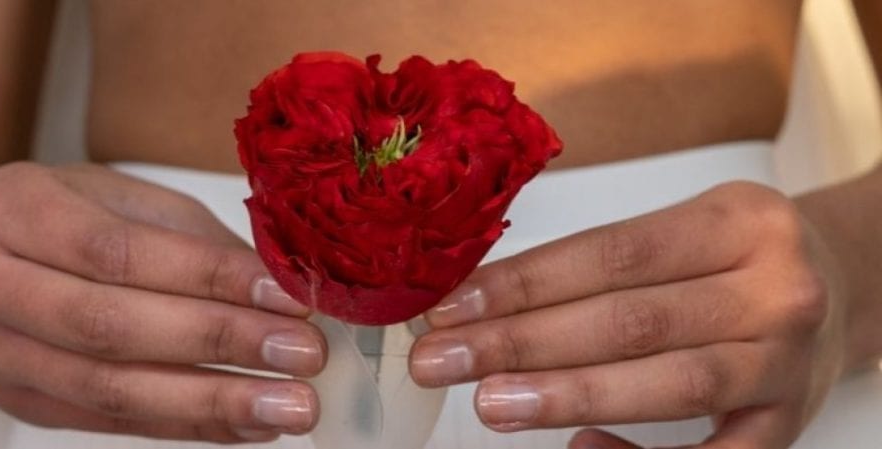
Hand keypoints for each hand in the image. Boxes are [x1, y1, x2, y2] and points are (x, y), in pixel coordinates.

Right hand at [0, 162, 324, 442]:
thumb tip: (287, 292)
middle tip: (302, 355)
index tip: (287, 297)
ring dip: (213, 401)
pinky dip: (189, 425)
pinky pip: (112, 422)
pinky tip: (248, 424)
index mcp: (10, 207)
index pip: (119, 252)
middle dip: (220, 342)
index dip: (209, 278)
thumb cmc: (77, 215)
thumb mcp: (134, 201)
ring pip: (110, 389)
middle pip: (111, 326)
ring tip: (288, 406)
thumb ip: (200, 245)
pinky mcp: (18, 400)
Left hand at [410, 181, 846, 448]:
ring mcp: (784, 363)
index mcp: (737, 221)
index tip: (450, 306)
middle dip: (522, 343)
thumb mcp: (686, 228)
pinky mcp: (785, 423)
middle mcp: (773, 289)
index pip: (610, 254)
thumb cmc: (738, 255)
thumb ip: (601, 261)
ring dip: (566, 396)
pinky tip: (578, 446)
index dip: (523, 284)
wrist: (841, 286)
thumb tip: (483, 299)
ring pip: (667, 385)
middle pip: (628, 321)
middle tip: (442, 359)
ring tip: (489, 403)